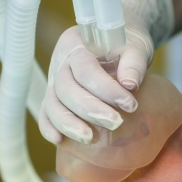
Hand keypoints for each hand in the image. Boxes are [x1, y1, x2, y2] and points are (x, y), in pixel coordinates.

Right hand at [39, 0, 172, 143]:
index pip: (85, 69)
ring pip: (52, 103)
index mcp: (77, 44)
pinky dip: (49, 126)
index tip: (130, 104)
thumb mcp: (136, 46)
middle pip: (66, 88)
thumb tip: (130, 84)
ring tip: (90, 139)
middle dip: (90, 109)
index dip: (106, 89)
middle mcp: (60, 61)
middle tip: (115, 123)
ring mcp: (54, 79)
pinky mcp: (55, 95)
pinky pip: (46, 111)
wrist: (118, 41)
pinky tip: (60, 141)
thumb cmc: (126, 43)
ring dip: (68, 123)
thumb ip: (134, 63)